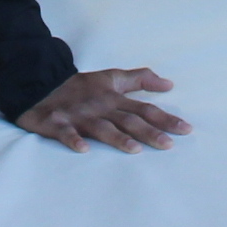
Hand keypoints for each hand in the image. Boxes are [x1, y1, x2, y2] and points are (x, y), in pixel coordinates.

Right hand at [18, 66, 189, 152]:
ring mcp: (79, 116)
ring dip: (117, 137)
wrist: (40, 83)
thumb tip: (169, 83)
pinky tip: (83, 149)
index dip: (165, 118)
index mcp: (113, 98)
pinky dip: (73, 140)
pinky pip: (65, 133)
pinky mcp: (57, 124)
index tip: (186, 129)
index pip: (144, 109)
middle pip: (128, 120)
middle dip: (149, 132)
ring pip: (101, 128)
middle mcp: (100, 107)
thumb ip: (140, 79)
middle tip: (168, 145)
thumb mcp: (111, 77)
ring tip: (134, 148)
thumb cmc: (80, 86)